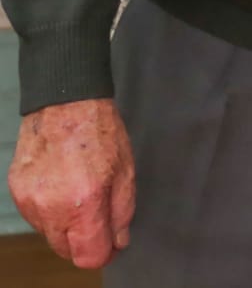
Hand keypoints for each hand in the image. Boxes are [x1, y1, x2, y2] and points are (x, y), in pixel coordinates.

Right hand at [7, 97, 135, 269]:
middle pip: (66, 250)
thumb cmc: (101, 134)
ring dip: (66, 226)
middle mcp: (51, 208)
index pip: (88, 256)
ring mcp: (29, 201)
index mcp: (84, 203)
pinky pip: (36, 217)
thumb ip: (122, 213)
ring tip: (80, 195)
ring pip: (49, 235)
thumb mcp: (126, 171)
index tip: (112, 245)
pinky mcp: (16, 192)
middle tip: (99, 220)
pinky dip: (50, 211)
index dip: (104, 254)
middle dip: (85, 242)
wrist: (65, 104)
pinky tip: (62, 187)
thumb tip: (118, 242)